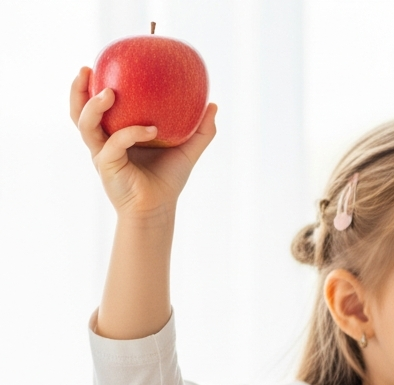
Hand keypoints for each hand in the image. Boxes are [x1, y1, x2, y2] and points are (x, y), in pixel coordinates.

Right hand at [70, 67, 217, 217]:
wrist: (159, 208)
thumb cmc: (168, 179)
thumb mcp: (187, 150)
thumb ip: (200, 130)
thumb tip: (213, 105)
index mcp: (115, 133)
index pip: (96, 106)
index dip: (90, 86)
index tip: (96, 64)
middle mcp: (103, 140)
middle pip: (78, 111)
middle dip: (78, 90)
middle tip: (88, 70)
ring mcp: (102, 153)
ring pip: (86, 124)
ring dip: (95, 106)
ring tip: (110, 93)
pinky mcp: (107, 166)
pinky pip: (114, 144)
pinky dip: (131, 133)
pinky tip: (152, 129)